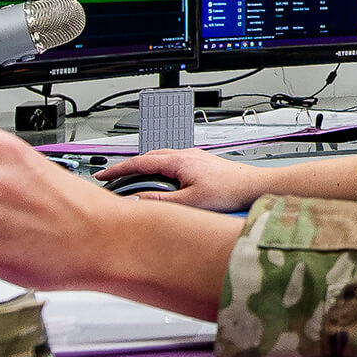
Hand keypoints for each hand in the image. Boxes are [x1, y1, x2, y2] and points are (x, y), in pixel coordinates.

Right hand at [95, 149, 272, 212]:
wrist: (254, 186)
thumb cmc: (229, 192)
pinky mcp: (201, 163)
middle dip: (127, 167)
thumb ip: (161, 202)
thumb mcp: (190, 202)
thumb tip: (137, 202)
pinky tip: (161, 181)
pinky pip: (172, 162)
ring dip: (144, 168)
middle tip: (112, 178)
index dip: (118, 169)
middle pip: (147, 157)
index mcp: (178, 161)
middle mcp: (184, 154)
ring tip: (132, 180)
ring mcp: (193, 157)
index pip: (139, 162)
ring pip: (160, 158)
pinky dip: (159, 170)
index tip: (102, 175)